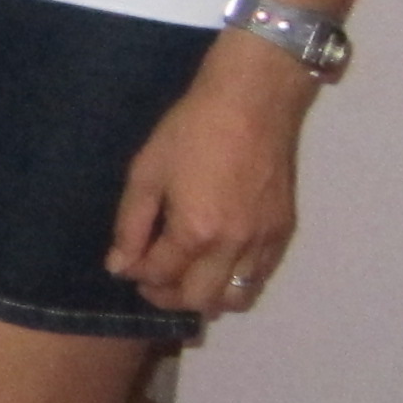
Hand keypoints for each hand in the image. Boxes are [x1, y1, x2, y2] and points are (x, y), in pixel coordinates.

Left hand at [103, 34, 311, 318]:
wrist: (253, 101)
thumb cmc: (192, 129)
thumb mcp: (147, 170)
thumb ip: (131, 223)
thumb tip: (119, 266)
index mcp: (196, 231)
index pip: (160, 275)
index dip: (137, 274)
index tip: (127, 263)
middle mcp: (233, 246)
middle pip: (199, 300)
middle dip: (168, 297)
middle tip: (152, 279)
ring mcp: (263, 241)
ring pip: (236, 299)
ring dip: (206, 297)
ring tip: (187, 277)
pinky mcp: (283, 231)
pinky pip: (260, 276)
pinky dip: (235, 281)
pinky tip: (217, 261)